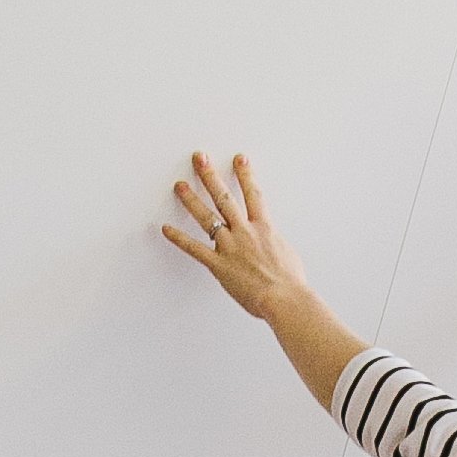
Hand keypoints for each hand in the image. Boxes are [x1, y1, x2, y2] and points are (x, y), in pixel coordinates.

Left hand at [162, 151, 315, 320]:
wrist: (284, 297)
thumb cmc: (290, 281)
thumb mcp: (287, 254)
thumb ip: (273, 244)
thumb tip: (270, 244)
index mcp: (264, 228)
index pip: (253, 194)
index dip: (246, 174)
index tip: (239, 158)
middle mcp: (244, 231)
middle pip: (224, 197)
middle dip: (210, 175)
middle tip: (199, 159)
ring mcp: (230, 246)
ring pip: (207, 217)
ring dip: (191, 199)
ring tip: (179, 185)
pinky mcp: (218, 264)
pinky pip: (195, 249)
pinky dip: (179, 239)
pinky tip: (166, 229)